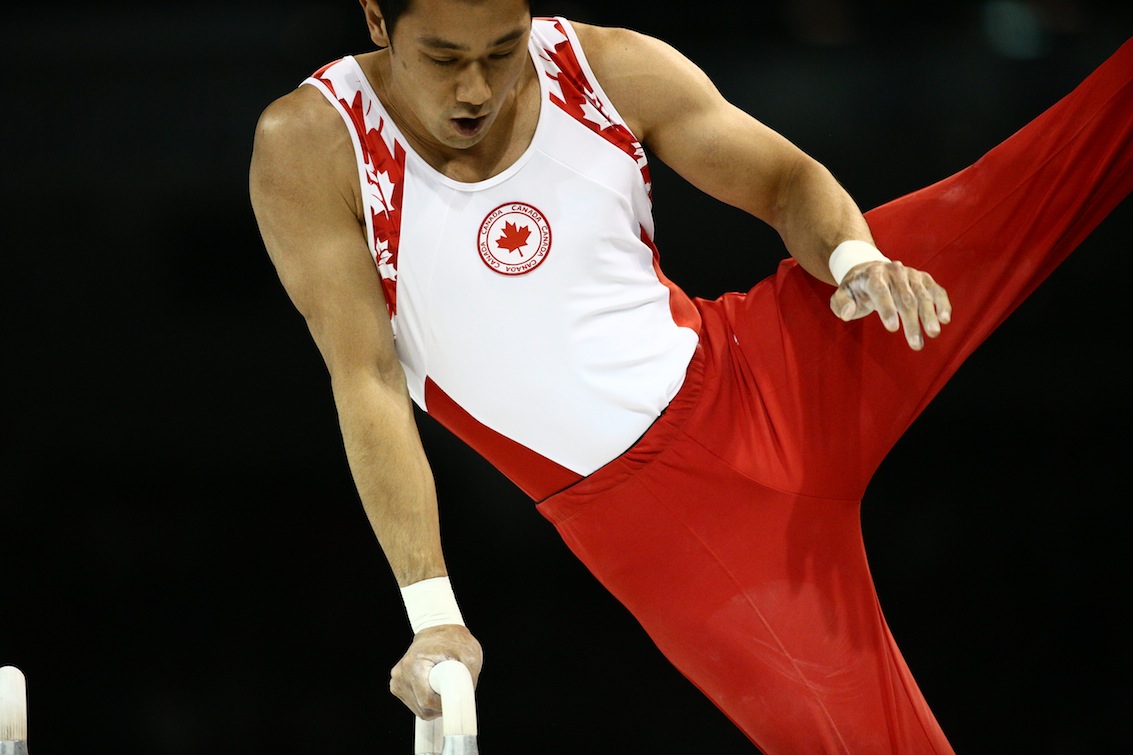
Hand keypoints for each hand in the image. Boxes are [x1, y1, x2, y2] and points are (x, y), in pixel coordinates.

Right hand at [390, 624, 483, 719]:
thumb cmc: (454, 639)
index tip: (456, 698)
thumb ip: (468, 679)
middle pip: (423, 708)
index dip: (445, 705)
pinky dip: (427, 702)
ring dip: (435, 704)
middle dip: (441, 705)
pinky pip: (415, 705)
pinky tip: (434, 686)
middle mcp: (400, 673)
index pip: (427, 701)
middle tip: (453, 687)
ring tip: (443, 683)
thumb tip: (464, 703)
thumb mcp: (469, 655)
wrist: (438, 628)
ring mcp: (397, 680)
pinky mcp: (397, 685)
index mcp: (414, 664)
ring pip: (419, 709)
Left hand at [829, 260, 951, 349]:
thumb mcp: (841, 295)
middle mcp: (894, 271)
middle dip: (912, 321)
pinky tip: (945, 319)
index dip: (886, 309)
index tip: (892, 329)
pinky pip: (936, 290)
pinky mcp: (924, 279)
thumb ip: (840, 305)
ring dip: (929, 315)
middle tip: (916, 344)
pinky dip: (942, 303)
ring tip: (933, 334)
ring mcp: (911, 274)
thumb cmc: (856, 290)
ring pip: (923, 294)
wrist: (870, 270)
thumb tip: (848, 313)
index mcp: (873, 274)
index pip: (880, 290)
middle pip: (905, 296)